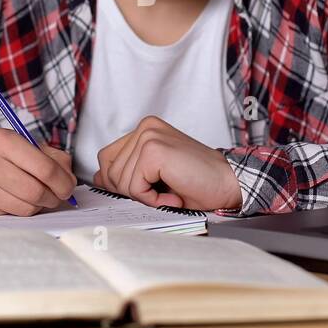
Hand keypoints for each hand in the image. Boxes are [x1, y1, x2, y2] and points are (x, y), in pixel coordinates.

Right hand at [0, 129, 76, 215]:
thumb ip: (44, 153)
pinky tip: (16, 201)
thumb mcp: (9, 141)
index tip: (68, 186)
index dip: (64, 181)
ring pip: (25, 207)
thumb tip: (69, 174)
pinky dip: (19, 210)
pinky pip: (9, 214)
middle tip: (56, 196)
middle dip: (54, 197)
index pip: (45, 168)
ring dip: (39, 207)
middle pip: (37, 191)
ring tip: (38, 199)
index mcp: (1, 140)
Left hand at [94, 116, 241, 210]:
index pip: (107, 159)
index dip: (119, 182)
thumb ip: (127, 172)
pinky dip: (152, 199)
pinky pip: (134, 187)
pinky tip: (174, 193)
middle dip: (132, 191)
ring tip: (171, 191)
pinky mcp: (153, 150)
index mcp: (145, 130)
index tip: (146, 189)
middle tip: (163, 191)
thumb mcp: (154, 176)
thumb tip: (98, 180)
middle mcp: (145, 128)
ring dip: (145, 196)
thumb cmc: (198, 183)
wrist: (229, 183)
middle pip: (109, 171)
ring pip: (121, 181)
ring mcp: (148, 136)